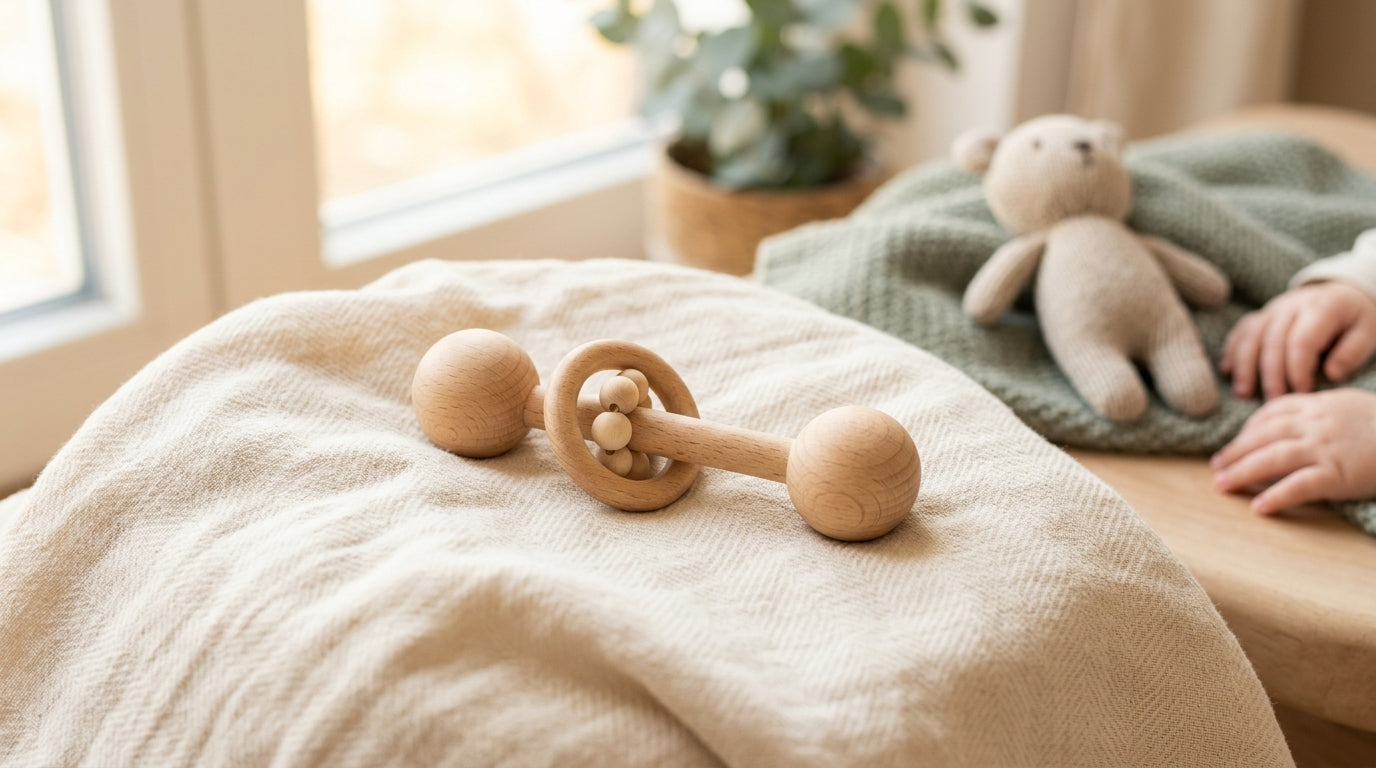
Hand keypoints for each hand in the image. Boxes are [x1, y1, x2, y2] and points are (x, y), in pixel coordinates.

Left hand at [1212, 389, 1375, 513]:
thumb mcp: (1350, 406)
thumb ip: (1320, 411)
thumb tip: (1293, 424)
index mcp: (1319, 405)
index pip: (1272, 413)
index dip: (1248, 431)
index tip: (1234, 445)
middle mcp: (1317, 424)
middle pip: (1263, 436)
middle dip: (1235, 452)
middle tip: (1215, 467)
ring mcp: (1326, 449)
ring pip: (1273, 458)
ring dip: (1242, 472)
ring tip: (1222, 486)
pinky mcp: (1339, 474)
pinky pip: (1300, 486)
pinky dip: (1277, 496)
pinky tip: (1259, 507)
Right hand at [1220, 281, 1375, 399]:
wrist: (1341, 294)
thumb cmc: (1354, 320)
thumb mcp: (1367, 333)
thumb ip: (1352, 352)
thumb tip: (1331, 374)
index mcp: (1321, 308)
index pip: (1301, 341)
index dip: (1297, 370)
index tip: (1301, 394)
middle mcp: (1291, 305)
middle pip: (1272, 341)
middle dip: (1270, 375)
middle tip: (1273, 401)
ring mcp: (1272, 309)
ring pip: (1251, 336)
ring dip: (1244, 366)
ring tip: (1243, 392)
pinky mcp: (1260, 314)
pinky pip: (1240, 331)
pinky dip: (1231, 351)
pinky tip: (1227, 371)